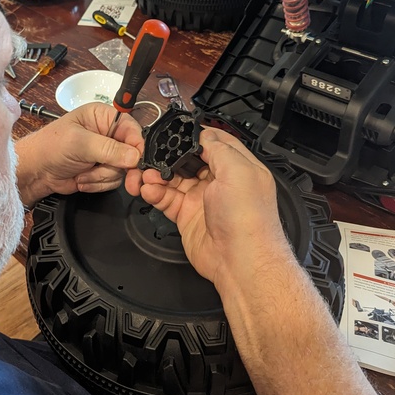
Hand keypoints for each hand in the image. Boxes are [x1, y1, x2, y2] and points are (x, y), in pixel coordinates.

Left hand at [16, 102, 143, 207]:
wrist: (36, 171)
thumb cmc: (50, 147)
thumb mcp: (79, 143)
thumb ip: (108, 149)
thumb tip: (134, 156)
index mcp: (103, 116)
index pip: (132, 129)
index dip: (136, 146)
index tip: (135, 161)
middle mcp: (108, 133)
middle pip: (131, 153)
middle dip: (116, 166)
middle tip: (105, 172)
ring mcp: (106, 153)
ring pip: (123, 170)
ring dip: (102, 176)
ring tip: (83, 173)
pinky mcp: (103, 170)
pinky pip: (113, 181)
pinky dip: (98, 183)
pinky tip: (82, 179)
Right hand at [138, 127, 288, 287]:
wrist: (239, 261)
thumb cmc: (248, 220)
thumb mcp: (238, 172)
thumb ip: (219, 149)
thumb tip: (205, 134)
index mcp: (237, 168)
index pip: (214, 143)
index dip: (195, 136)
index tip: (176, 132)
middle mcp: (220, 182)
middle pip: (188, 160)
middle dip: (169, 155)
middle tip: (152, 153)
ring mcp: (202, 199)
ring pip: (173, 178)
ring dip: (157, 174)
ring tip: (145, 174)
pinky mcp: (187, 216)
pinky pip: (166, 199)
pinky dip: (154, 192)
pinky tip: (147, 189)